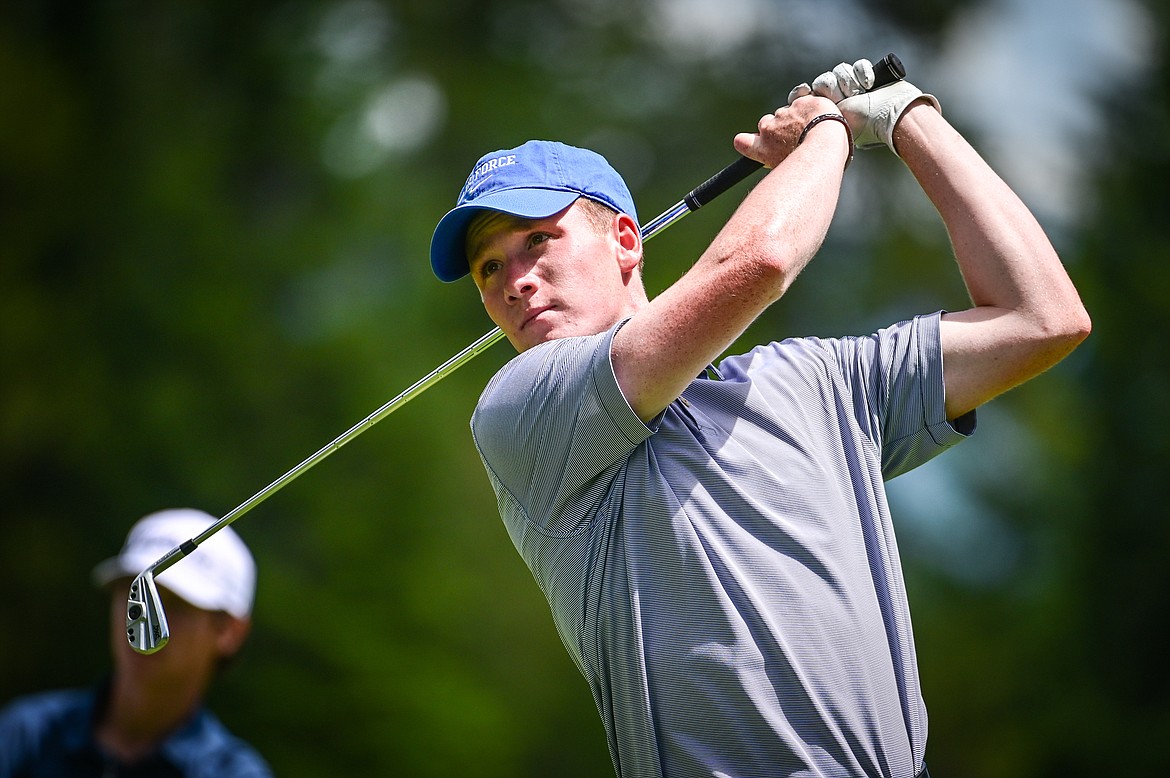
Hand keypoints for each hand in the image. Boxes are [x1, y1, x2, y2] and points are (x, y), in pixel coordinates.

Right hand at [733, 95, 840, 167]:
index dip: (745, 141)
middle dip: (779, 127)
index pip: (742, 142)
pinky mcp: (799, 103)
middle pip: (766, 124)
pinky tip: (821, 120)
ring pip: (787, 112)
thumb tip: (779, 170)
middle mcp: (768, 130)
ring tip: (814, 130)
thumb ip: (778, 161)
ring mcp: (784, 114)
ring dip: (797, 118)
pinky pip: (804, 104)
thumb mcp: (787, 170)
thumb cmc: (810, 165)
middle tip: (796, 136)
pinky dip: (811, 109)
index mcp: (763, 149)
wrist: (825, 146)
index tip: (748, 141)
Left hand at [789, 59, 940, 152]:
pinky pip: (857, 65)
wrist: (892, 117)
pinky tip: (868, 84)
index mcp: (827, 110)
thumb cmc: (865, 127)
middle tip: (843, 97)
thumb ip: (816, 122)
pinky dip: (862, 72)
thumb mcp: (834, 127)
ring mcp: (853, 85)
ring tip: (858, 92)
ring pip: (839, 71)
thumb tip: (794, 120)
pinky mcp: (867, 75)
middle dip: (832, 87)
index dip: (803, 92)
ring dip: (847, 80)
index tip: (804, 90)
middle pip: (823, 80)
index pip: (808, 95)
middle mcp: (838, 97)